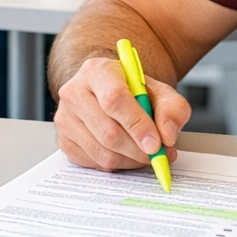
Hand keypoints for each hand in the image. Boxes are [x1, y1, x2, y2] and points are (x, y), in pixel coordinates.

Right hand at [54, 56, 189, 170]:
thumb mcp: (160, 92)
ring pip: (102, 152)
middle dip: (138, 150)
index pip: (114, 99)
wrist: (109, 92)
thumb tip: (167, 136)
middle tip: (157, 154)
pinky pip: (95, 163)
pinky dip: (118, 165)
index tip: (156, 143)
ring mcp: (65, 118)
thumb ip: (172, 109)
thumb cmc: (133, 92)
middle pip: (108, 132)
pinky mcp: (64, 141)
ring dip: (131, 160)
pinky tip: (127, 153)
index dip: (137, 125)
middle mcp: (74, 92)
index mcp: (97, 71)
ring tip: (145, 153)